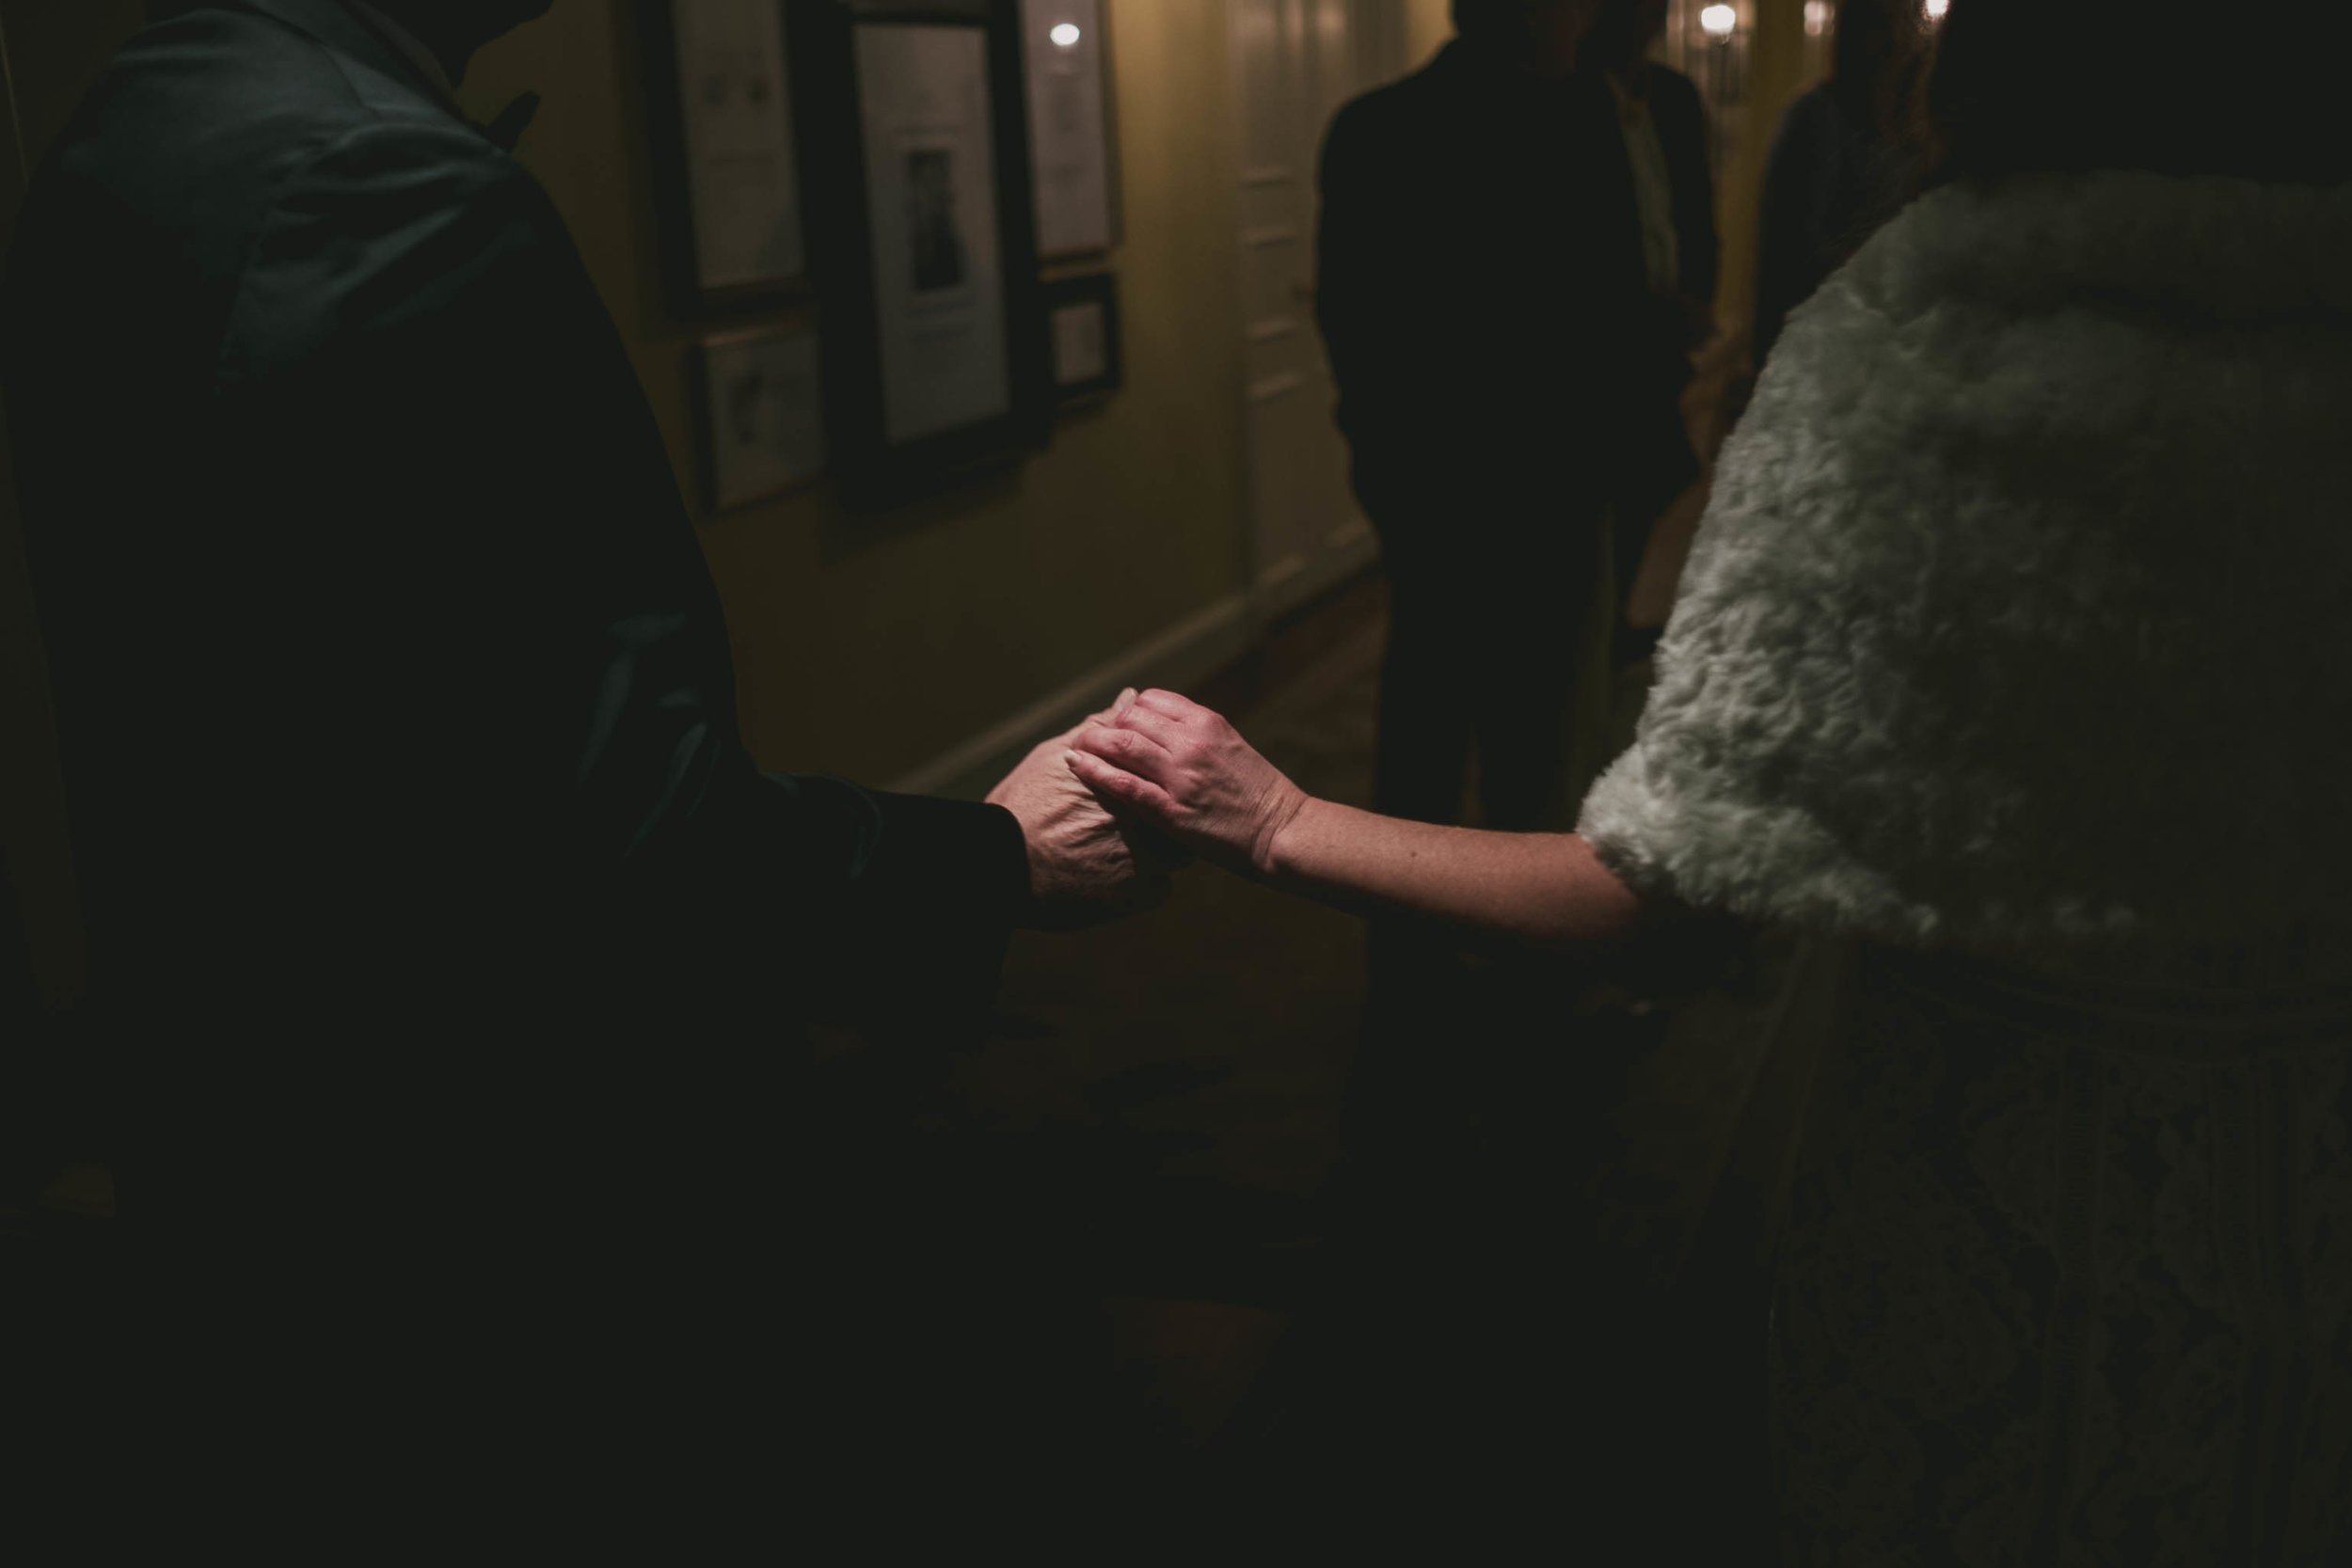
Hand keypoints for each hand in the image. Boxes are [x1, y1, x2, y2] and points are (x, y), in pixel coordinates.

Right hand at [987, 690, 1181, 930]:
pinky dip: (1143, 888)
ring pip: (1175, 858)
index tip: (1143, 794)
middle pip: (1178, 819)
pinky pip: (1159, 890)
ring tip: (1124, 857)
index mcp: (1127, 781)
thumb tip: (1129, 699)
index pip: (1169, 780)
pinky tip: (1117, 882)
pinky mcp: (1135, 896)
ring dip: (1159, 856)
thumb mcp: (1054, 756)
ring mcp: (1143, 859)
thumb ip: (1099, 728)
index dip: (1159, 787)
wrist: (999, 862)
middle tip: (1135, 829)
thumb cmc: (1020, 805)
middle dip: (1164, 823)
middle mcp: (1143, 818)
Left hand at [1066, 690, 1308, 875]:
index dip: (1129, 708)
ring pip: (1122, 744)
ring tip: (1075, 746)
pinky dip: (1095, 771)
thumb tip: (1164, 721)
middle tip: (1088, 733)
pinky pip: (1124, 784)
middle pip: (1131, 717)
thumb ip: (1197, 732)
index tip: (1118, 720)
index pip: (1153, 699)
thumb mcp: (1230, 746)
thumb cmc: (1258, 793)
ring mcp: (1180, 776)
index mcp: (1208, 723)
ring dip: (1092, 741)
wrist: (1280, 830)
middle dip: (1106, 723)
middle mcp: (1192, 743)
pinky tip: (1076, 765)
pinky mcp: (1171, 810)